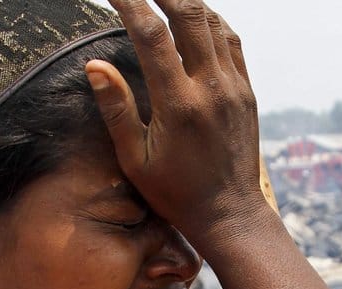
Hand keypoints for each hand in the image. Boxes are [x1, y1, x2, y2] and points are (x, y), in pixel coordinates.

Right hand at [87, 0, 268, 245]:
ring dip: (187, 2)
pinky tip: (194, 15)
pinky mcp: (247, 92)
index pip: (151, 36)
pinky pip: (231, 41)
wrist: (230, 215)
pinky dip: (211, 21)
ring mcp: (234, 88)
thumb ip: (117, 110)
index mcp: (180, 105)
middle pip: (190, 15)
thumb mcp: (136, 161)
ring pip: (214, 23)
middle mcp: (212, 89)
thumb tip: (94, 65)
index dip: (130, 3)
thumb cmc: (176, 193)